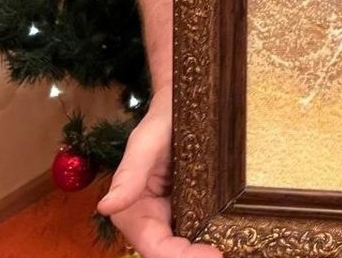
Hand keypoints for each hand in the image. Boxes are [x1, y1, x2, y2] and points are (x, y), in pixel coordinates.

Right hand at [98, 90, 220, 257]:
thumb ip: (128, 175)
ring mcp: (173, 214)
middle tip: (229, 251)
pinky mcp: (191, 205)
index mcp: (133, 211)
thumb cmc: (161, 118)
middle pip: (173, 252)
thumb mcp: (145, 142)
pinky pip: (200, 227)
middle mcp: (152, 219)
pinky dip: (213, 233)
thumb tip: (106, 206)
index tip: (214, 256)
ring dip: (205, 248)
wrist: (182, 99)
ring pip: (187, 243)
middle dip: (197, 256)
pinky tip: (234, 232)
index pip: (157, 248)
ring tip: (235, 244)